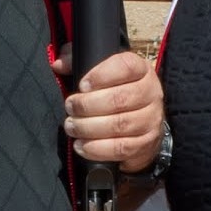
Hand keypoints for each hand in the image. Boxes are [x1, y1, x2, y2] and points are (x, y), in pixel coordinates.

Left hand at [64, 49, 161, 171]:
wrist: (142, 121)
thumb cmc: (114, 91)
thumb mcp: (98, 71)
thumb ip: (77, 61)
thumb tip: (59, 64)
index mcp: (141, 69)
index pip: (126, 66)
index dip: (101, 75)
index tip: (81, 85)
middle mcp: (151, 92)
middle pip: (120, 99)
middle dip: (88, 105)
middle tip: (69, 108)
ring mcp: (152, 119)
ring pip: (120, 125)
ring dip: (89, 128)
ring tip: (72, 126)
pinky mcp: (147, 142)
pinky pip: (122, 148)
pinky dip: (98, 149)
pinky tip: (82, 145)